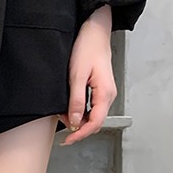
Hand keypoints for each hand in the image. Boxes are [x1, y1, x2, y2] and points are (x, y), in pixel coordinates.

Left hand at [59, 6, 116, 146]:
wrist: (95, 31)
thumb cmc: (88, 48)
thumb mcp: (77, 76)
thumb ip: (76, 101)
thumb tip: (74, 121)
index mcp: (105, 94)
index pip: (95, 123)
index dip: (81, 134)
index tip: (68, 140)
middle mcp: (108, 95)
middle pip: (95, 122)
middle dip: (79, 129)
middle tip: (63, 130)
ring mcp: (105, 93)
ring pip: (93, 116)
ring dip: (79, 120)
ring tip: (64, 116)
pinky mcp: (100, 90)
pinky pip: (92, 107)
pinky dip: (81, 111)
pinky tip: (71, 108)